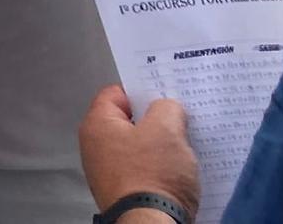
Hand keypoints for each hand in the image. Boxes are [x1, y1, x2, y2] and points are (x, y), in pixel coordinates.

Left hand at [78, 87, 199, 219]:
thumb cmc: (154, 173)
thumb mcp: (166, 128)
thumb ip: (167, 108)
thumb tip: (166, 108)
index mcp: (97, 124)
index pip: (116, 93)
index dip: (141, 89)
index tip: (165, 92)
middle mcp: (95, 147)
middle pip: (128, 121)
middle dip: (155, 119)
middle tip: (181, 117)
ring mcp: (108, 173)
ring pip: (138, 148)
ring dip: (160, 146)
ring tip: (186, 143)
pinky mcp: (124, 193)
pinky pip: (143, 171)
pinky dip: (160, 169)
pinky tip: (180, 170)